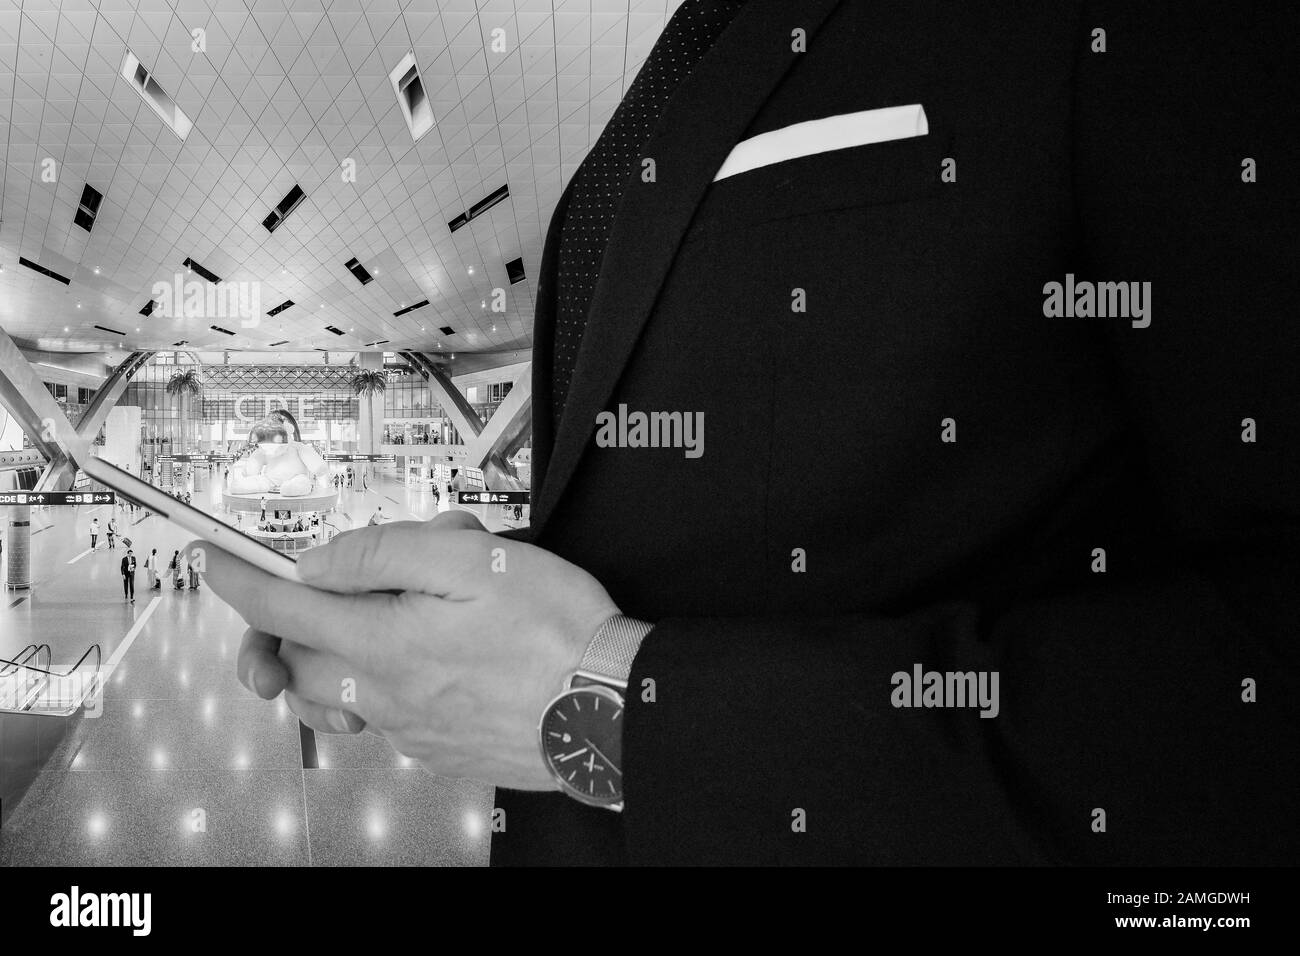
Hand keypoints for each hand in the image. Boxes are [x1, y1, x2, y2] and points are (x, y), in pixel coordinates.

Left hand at [194, 511, 619, 789]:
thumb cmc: (554, 633)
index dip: (238, 579)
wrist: (608, 710)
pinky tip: (437, 660)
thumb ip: (383, 554)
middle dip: (289, 625)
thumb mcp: (469, 559)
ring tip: (389, 621)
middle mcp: (386, 696)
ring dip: (343, 655)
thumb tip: (320, 562)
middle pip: (299, 662)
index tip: (211, 562)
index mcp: (383, 643)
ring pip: (343, 693)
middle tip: (319, 589)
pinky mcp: (441, 750)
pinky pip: (387, 718)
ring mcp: (411, 731)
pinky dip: (390, 684)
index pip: (281, 609)